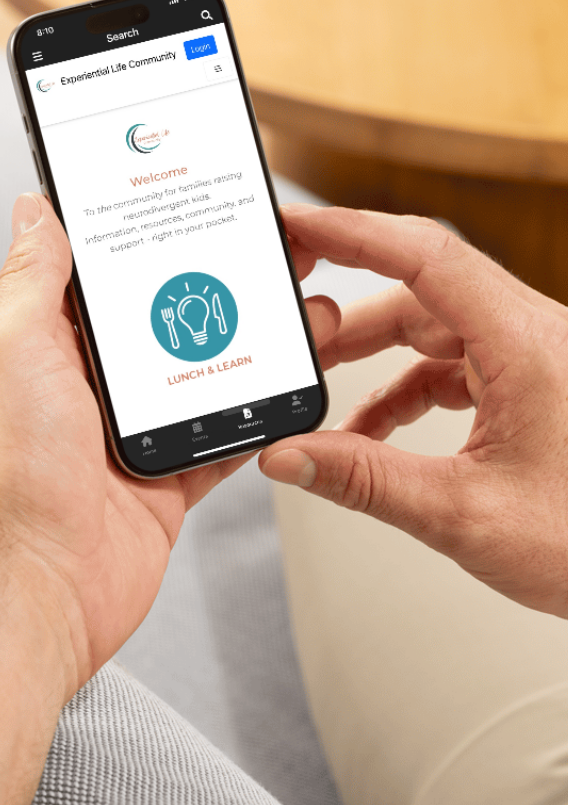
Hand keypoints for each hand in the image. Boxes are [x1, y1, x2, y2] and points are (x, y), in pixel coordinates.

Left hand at [0, 195, 246, 702]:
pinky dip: (258, 417)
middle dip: (226, 289)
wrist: (44, 591)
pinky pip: (226, 438)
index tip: (200, 214)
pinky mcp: (169, 479)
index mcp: (50, 351)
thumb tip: (36, 213)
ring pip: (209, 374)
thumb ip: (34, 281)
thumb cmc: (15, 481)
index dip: (157, 244)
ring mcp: (134, 435)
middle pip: (174, 321)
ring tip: (302, 318)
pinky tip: (288, 386)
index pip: (111, 281)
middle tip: (273, 260)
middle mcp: (92, 389)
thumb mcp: (16, 351)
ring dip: (256, 345)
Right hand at [261, 204, 567, 636]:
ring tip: (315, 380)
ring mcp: (532, 352)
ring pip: (432, 321)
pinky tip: (367, 427)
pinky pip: (450, 359)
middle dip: (348, 301)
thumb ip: (364, 479)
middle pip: (422, 283)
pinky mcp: (527, 378)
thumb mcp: (458, 513)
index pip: (427, 257)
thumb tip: (288, 456)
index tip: (298, 227)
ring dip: (372, 348)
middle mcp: (533, 331)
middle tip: (289, 311)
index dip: (354, 233)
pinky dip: (403, 382)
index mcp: (526, 342)